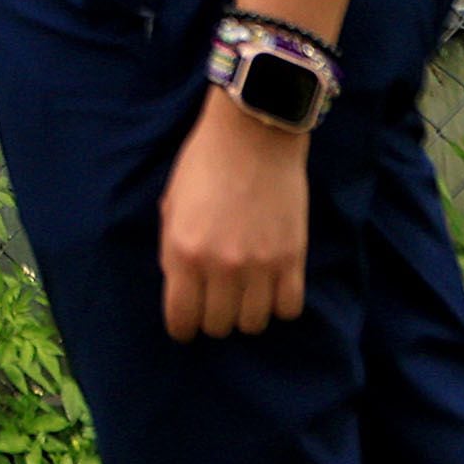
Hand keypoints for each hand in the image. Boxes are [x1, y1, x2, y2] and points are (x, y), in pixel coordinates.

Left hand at [160, 91, 310, 339]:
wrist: (252, 137)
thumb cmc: (203, 164)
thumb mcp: (171, 205)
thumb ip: (173, 249)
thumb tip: (180, 285)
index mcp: (182, 251)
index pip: (181, 318)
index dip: (182, 327)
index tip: (186, 325)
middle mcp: (219, 267)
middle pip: (218, 325)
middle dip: (213, 317)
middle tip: (215, 300)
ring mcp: (259, 267)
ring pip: (254, 323)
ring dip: (246, 312)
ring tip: (244, 293)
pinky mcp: (292, 260)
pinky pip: (288, 309)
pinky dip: (279, 304)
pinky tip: (271, 287)